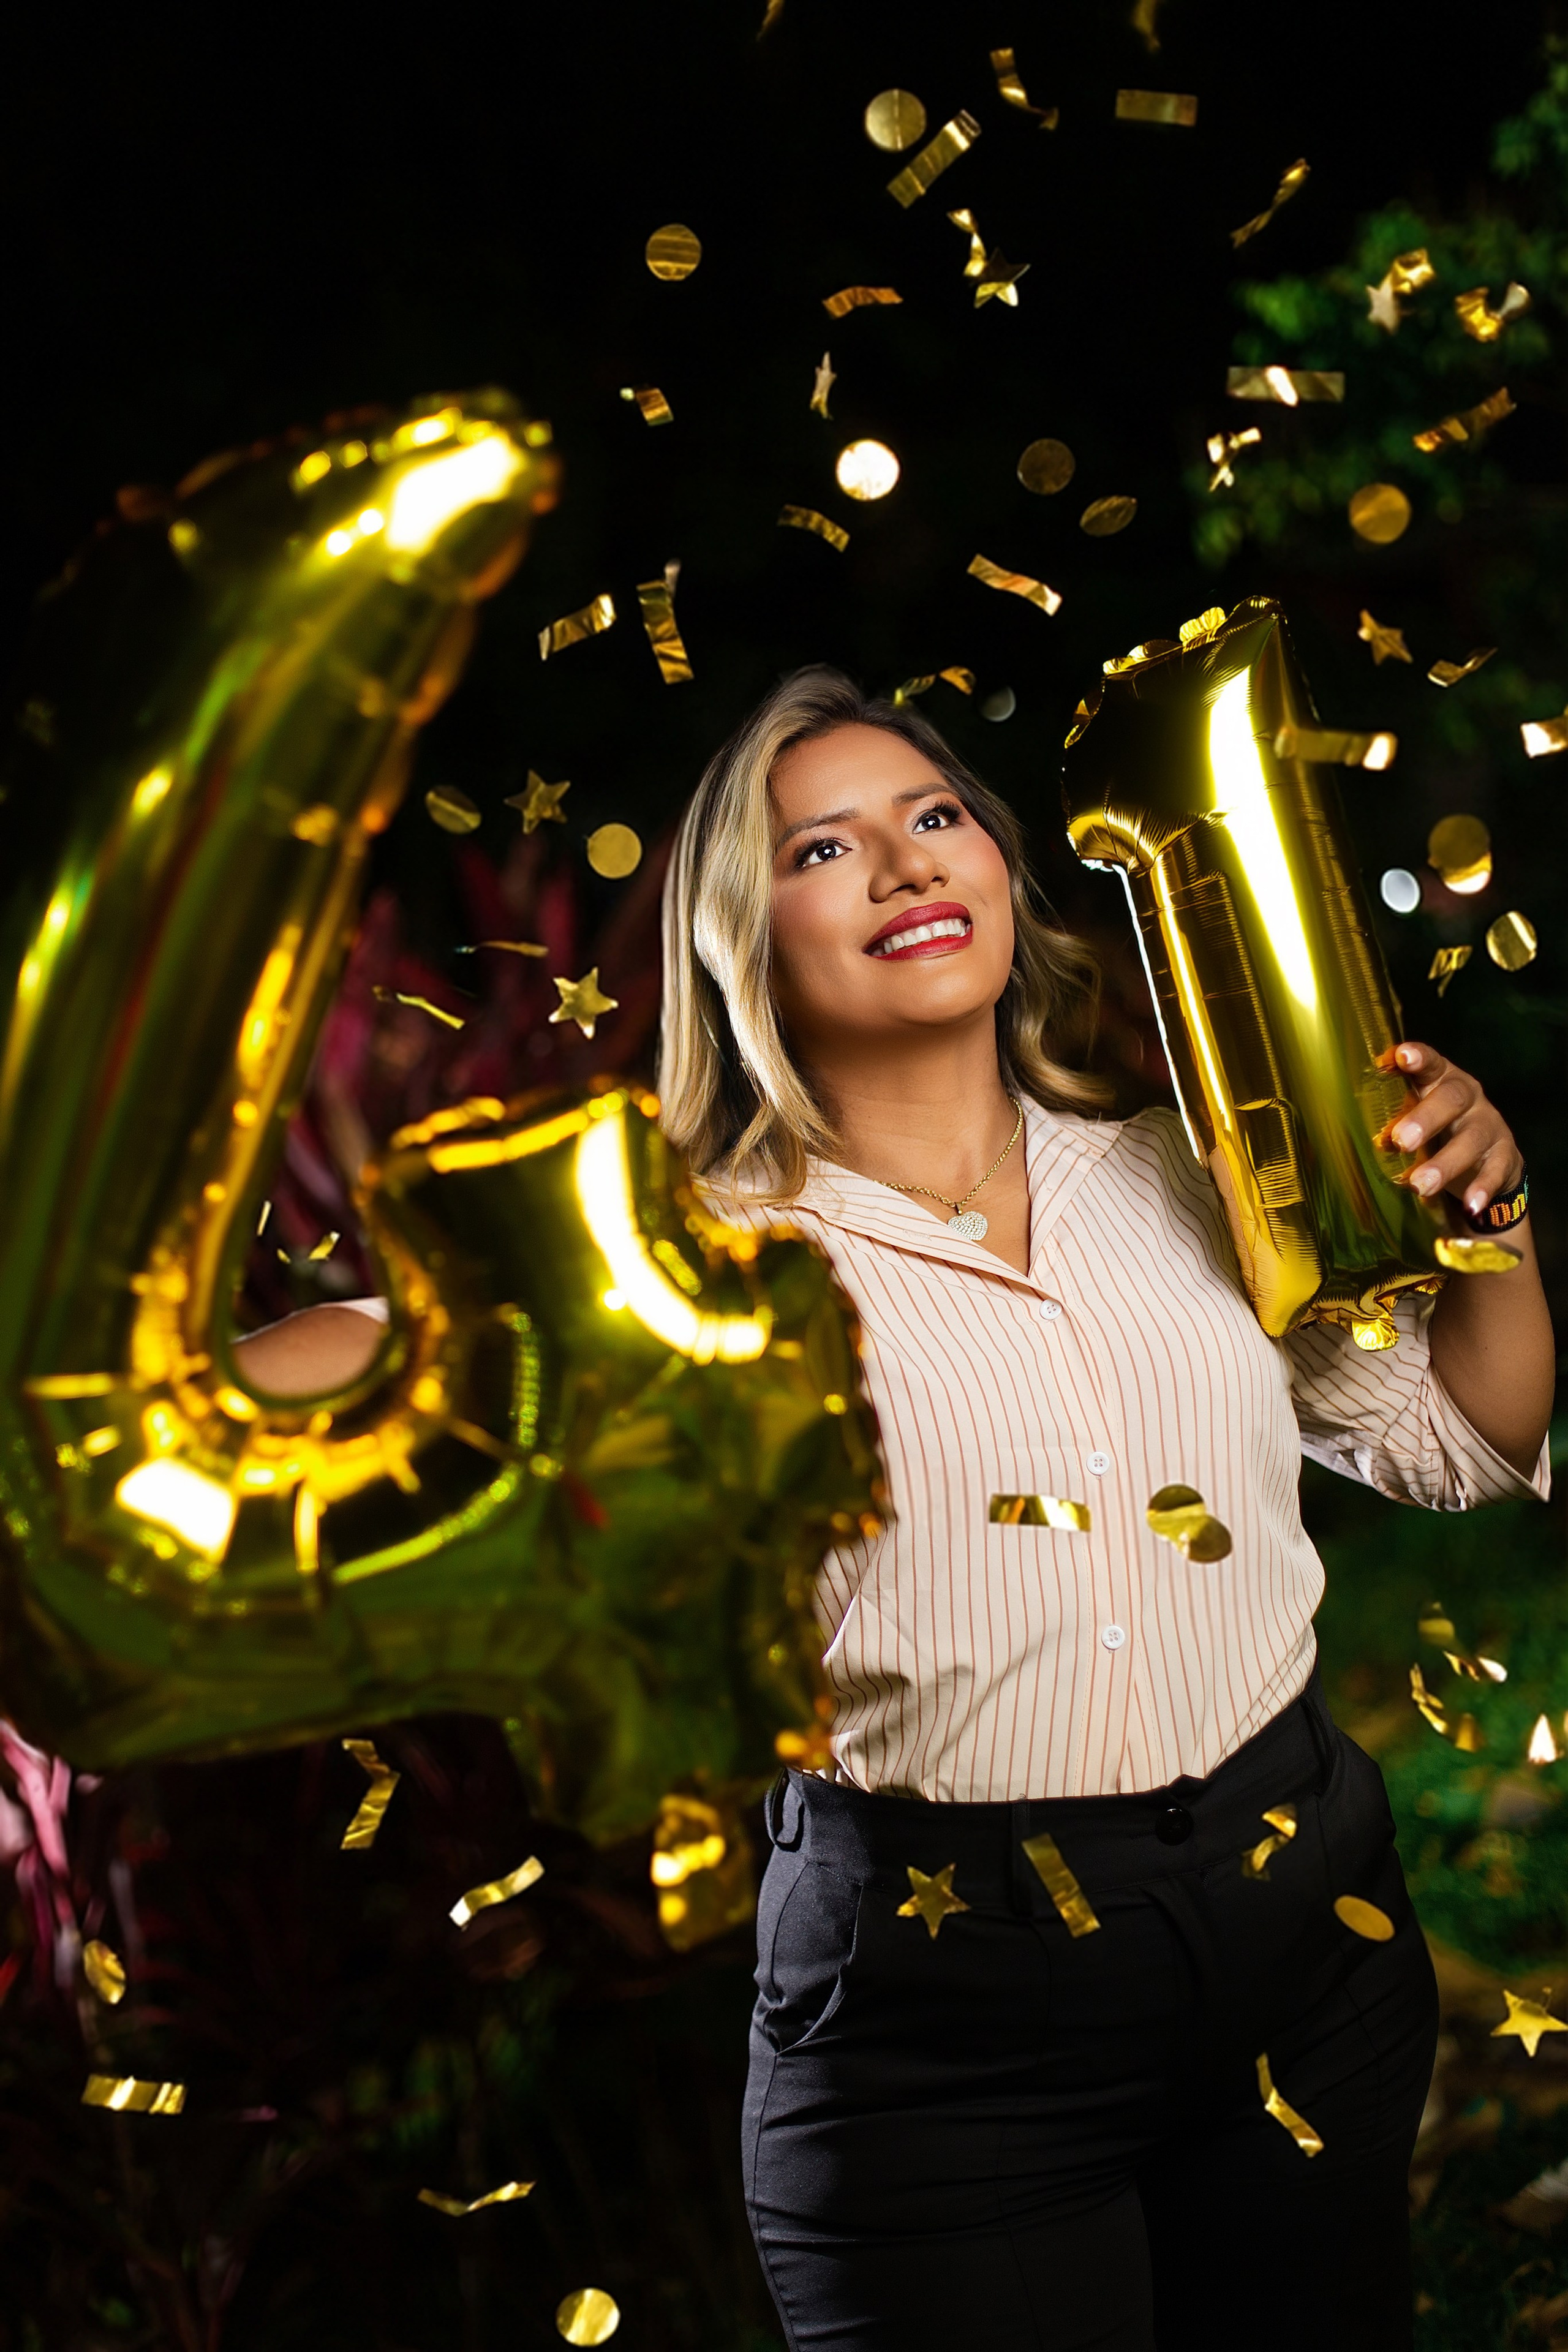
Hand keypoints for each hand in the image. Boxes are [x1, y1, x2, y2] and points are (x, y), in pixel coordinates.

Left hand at [1382, 1041, 1523, 1219]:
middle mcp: (1469, 1097)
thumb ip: (1393, 1118)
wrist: (1487, 1160)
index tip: (1401, 1056)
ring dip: (1444, 1163)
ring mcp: (1490, 1125)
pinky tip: (1470, 1205)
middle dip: (1425, 1118)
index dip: (1419, 1058)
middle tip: (1400, 1140)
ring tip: (1420, 1185)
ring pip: (1471, 1139)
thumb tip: (1349, 1134)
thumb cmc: (1438, 1131)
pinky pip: (1496, 1170)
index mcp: (1441, 1080)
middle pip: (1452, 1098)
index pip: (1432, 1063)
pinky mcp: (1505, 1155)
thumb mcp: (1416, 1117)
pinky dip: (1482, 1188)